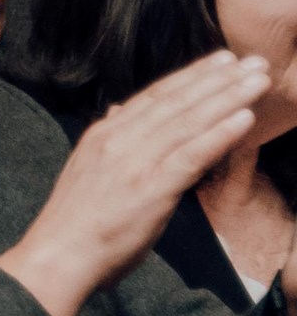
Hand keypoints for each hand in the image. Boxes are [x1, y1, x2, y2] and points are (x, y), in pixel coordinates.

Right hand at [0, 49, 268, 315]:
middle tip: (252, 60)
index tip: (222, 61)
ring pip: (188, 120)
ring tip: (257, 80)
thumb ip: (110, 140)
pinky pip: (191, 154)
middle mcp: (119, 138)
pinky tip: (244, 117)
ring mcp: (134, 160)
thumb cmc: (77, 223)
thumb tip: (121, 111)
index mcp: (105, 133)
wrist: (59, 255)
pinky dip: (219, 133)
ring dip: (227, 96)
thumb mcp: (89, 170)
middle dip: (217, 78)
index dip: (191, 76)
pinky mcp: (150, 187)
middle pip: (176, 101)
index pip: (155, 96)